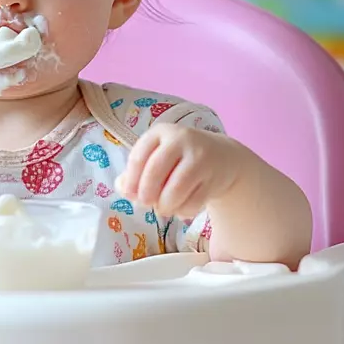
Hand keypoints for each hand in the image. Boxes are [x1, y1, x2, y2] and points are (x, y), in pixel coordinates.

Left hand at [115, 125, 245, 217]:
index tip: (129, 194)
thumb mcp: (157, 157)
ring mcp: (199, 157)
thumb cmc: (179, 160)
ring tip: (163, 209)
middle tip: (145, 204)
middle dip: (146, 193)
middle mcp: (181, 139)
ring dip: (165, 205)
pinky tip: (181, 209)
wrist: (222, 157)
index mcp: (161, 132)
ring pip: (176, 188)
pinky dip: (183, 211)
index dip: (131, 179)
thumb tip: (121, 187)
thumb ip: (136, 172)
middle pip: (155, 170)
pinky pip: (194, 201)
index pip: (139, 156)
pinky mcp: (214, 177)